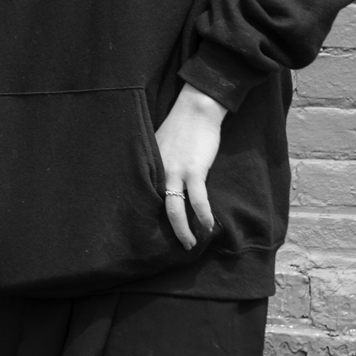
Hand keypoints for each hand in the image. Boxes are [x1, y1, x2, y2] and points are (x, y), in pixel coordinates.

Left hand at [155, 82, 224, 248]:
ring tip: (191, 244)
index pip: (147, 197)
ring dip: (184, 230)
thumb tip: (165, 184)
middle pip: (160, 208)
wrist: (196, 109)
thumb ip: (161, 166)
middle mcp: (158, 172)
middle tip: (178, 246)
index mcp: (150, 167)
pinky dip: (203, 215)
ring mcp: (175, 171)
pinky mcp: (194, 170)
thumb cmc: (182, 128)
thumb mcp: (162, 147)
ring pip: (175, 209)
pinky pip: (198, 199)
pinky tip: (209, 226)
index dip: (152, 217)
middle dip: (169, 230)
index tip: (156, 233)